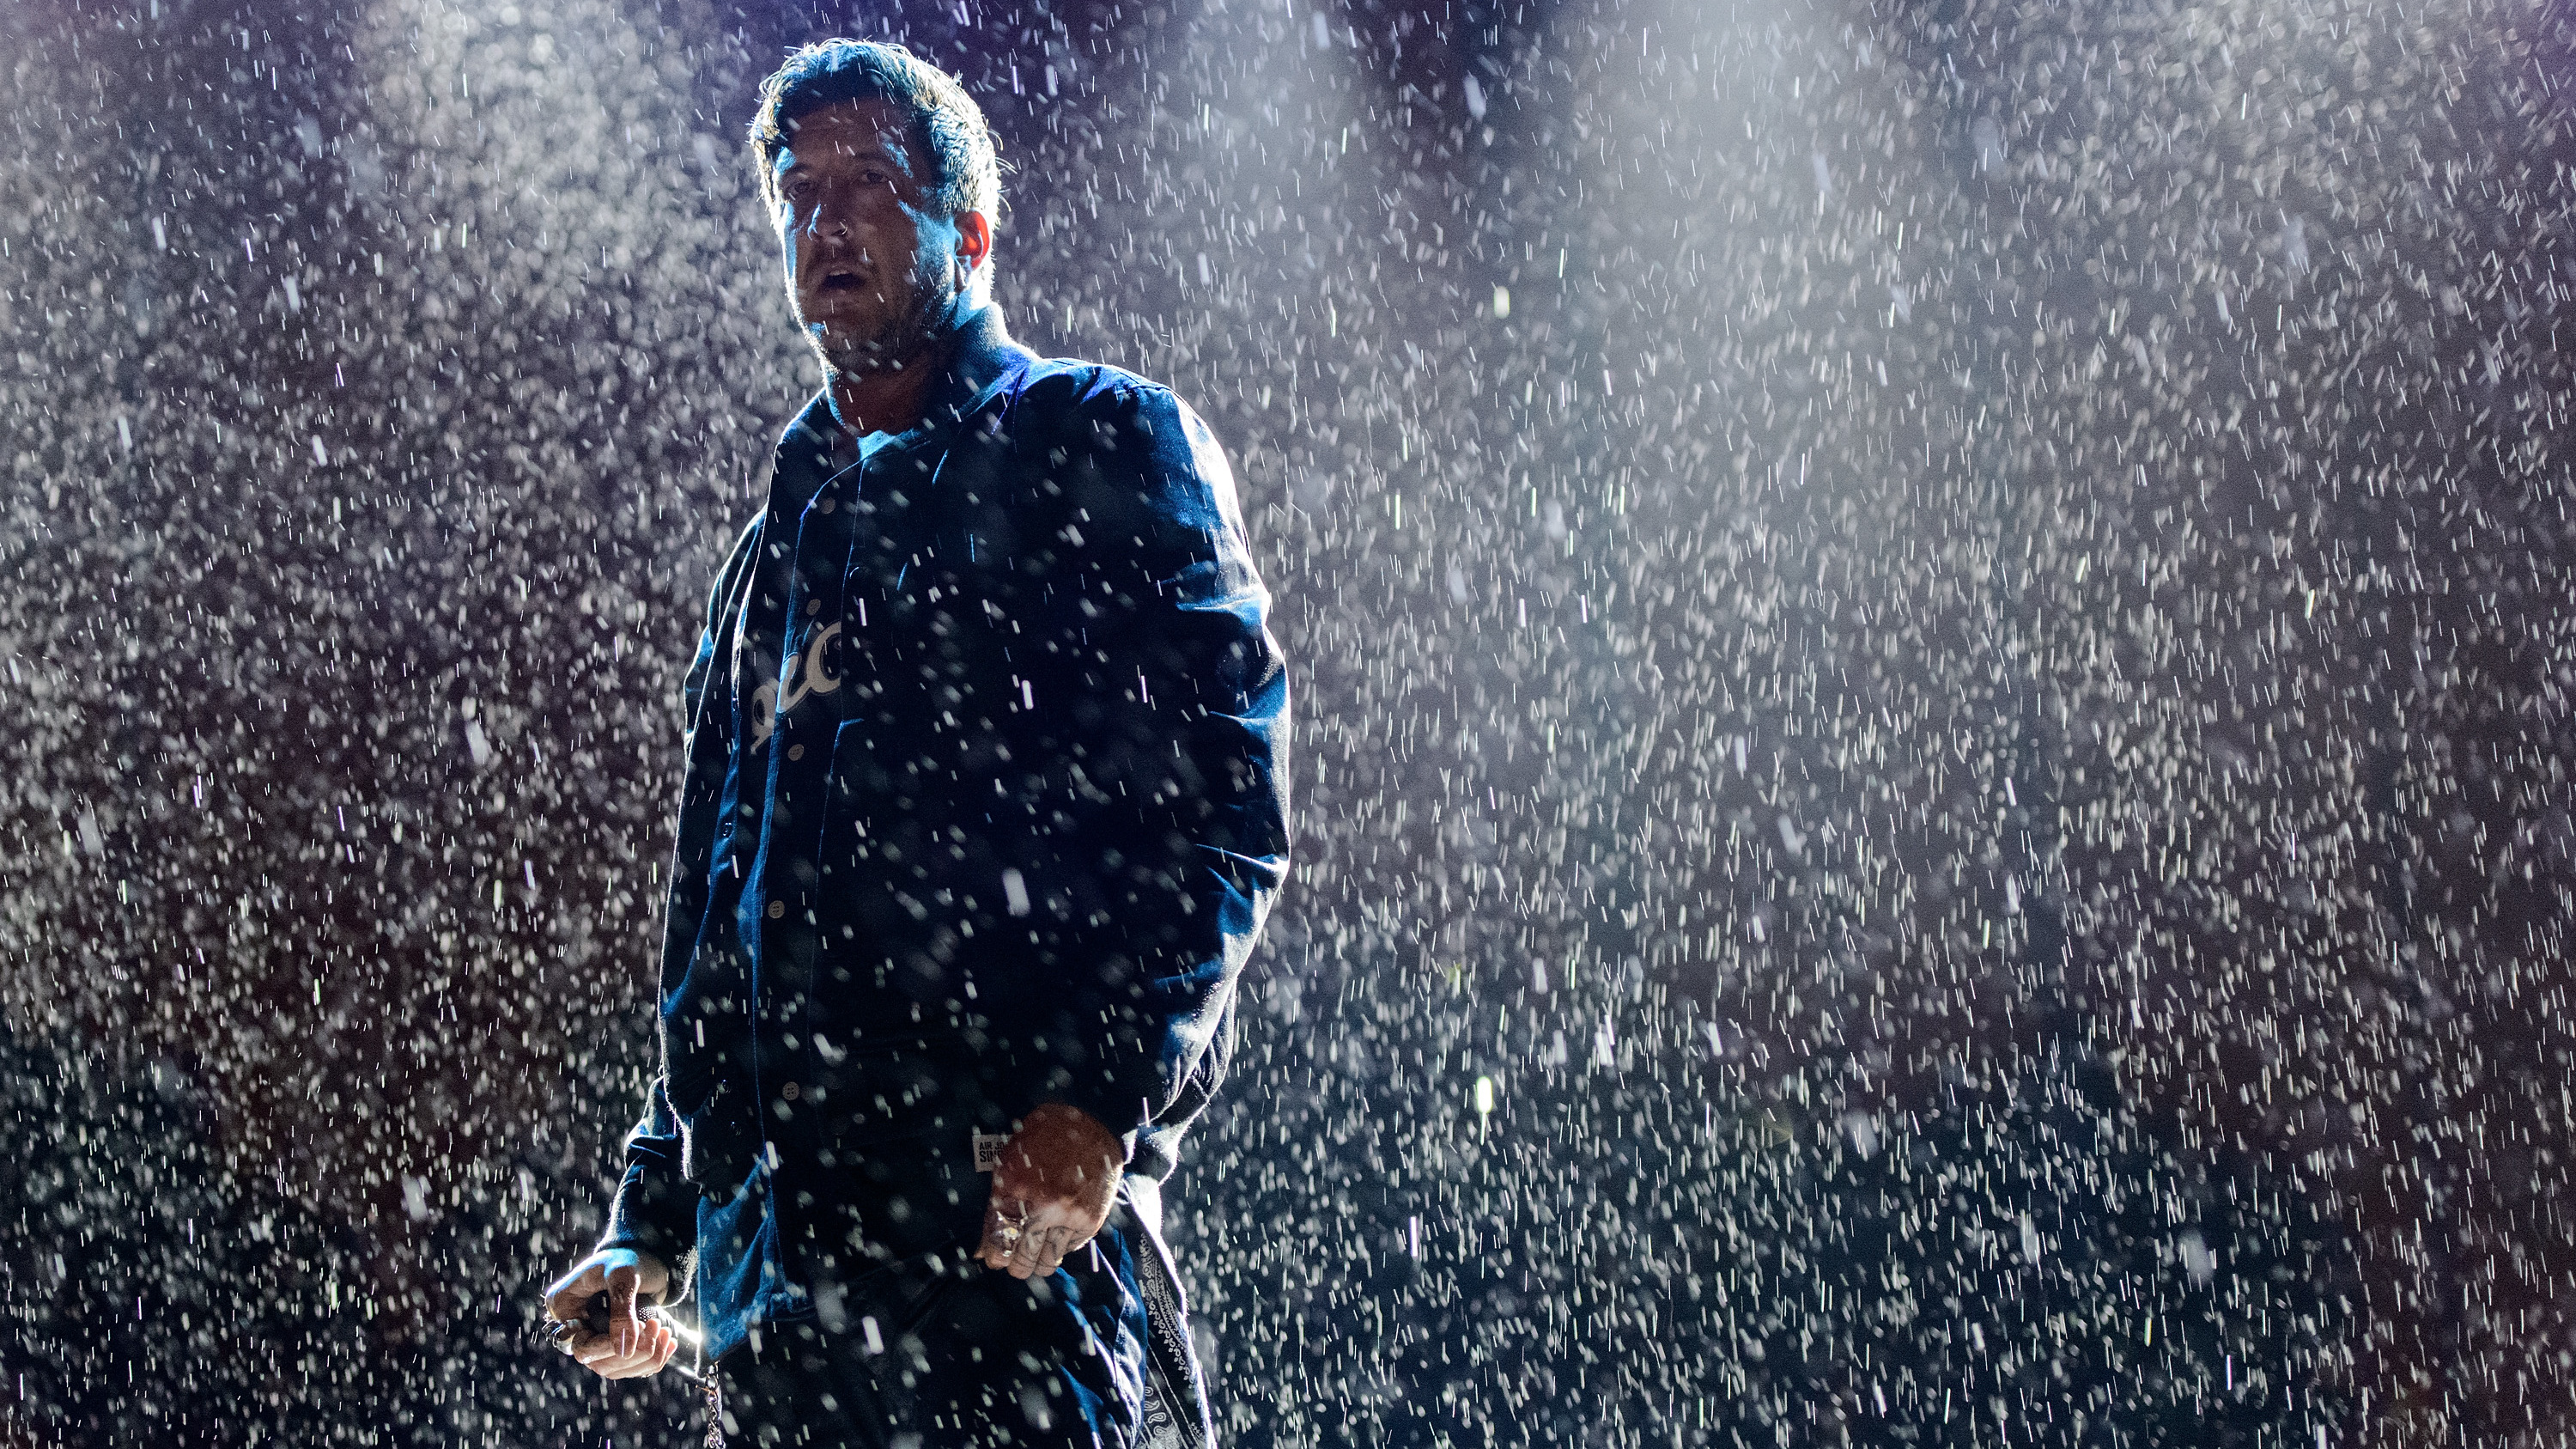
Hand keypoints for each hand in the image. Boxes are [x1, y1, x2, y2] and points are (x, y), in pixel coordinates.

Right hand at [542, 1248, 676, 1379]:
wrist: (646, 1256)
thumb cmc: (629, 1258)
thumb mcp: (623, 1276)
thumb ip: (622, 1311)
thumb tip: (625, 1352)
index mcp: (564, 1308)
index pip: (581, 1346)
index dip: (610, 1347)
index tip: (641, 1327)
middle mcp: (576, 1327)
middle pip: (598, 1363)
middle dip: (633, 1353)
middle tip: (657, 1328)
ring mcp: (595, 1337)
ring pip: (616, 1368)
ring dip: (646, 1358)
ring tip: (666, 1334)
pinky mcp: (615, 1342)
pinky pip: (630, 1365)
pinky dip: (651, 1359)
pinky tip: (669, 1342)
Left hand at [976, 1102, 1123, 1279]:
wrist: (1093, 1123)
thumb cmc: (1045, 1137)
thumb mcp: (1010, 1160)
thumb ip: (997, 1202)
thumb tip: (985, 1247)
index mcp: (1015, 1186)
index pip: (999, 1237)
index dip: (994, 1254)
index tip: (993, 1259)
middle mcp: (1042, 1205)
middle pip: (1022, 1257)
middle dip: (1015, 1265)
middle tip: (1013, 1262)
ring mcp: (1068, 1215)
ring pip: (1047, 1261)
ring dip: (1037, 1264)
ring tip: (1033, 1258)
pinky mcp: (1089, 1220)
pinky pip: (1069, 1250)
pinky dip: (1060, 1249)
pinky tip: (1055, 1238)